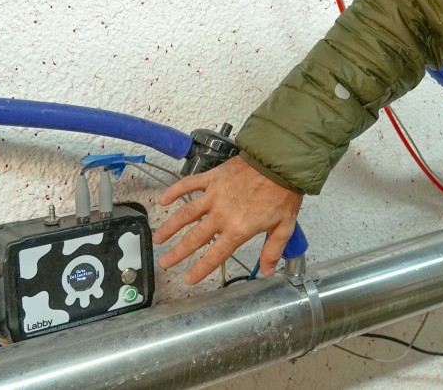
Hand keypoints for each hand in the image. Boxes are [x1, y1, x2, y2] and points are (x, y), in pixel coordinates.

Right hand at [153, 156, 302, 284]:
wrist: (279, 163)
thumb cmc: (283, 193)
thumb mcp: (284, 227)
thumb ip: (272, 250)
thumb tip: (267, 272)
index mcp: (238, 229)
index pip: (214, 256)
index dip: (200, 270)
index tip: (187, 280)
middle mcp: (221, 215)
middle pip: (193, 238)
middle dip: (177, 253)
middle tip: (164, 263)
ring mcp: (214, 195)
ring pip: (185, 214)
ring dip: (170, 227)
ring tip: (158, 238)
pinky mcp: (212, 178)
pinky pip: (189, 184)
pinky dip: (174, 191)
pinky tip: (163, 200)